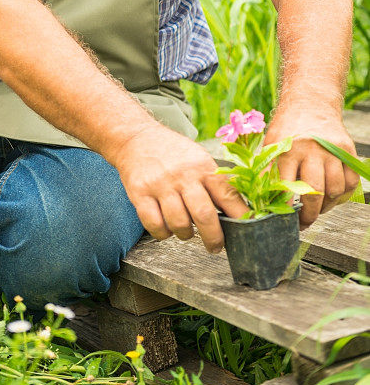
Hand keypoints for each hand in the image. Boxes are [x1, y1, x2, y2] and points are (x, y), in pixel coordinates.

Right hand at [112, 126, 247, 252]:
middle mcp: (182, 175)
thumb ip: (215, 183)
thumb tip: (237, 212)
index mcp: (202, 166)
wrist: (137, 137)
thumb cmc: (173, 153)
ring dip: (186, 235)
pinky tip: (166, 227)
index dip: (240, 217)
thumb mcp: (198, 159)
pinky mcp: (140, 193)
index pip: (227, 195)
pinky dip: (163, 233)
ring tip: (186, 230)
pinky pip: (155, 225)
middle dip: (213, 238)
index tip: (246, 231)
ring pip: (179, 224)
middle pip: (204, 215)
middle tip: (215, 246)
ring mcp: (160, 184)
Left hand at [263, 108, 358, 227]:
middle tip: (304, 223)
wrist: (309, 103)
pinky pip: (351, 182)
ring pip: (335, 189)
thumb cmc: (286, 128)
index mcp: (288, 149)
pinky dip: (343, 195)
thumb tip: (259, 200)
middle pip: (315, 191)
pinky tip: (332, 197)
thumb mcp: (271, 144)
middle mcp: (311, 149)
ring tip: (317, 209)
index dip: (286, 208)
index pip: (287, 186)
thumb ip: (267, 170)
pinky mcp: (348, 150)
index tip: (284, 220)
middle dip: (309, 213)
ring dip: (327, 206)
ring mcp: (332, 150)